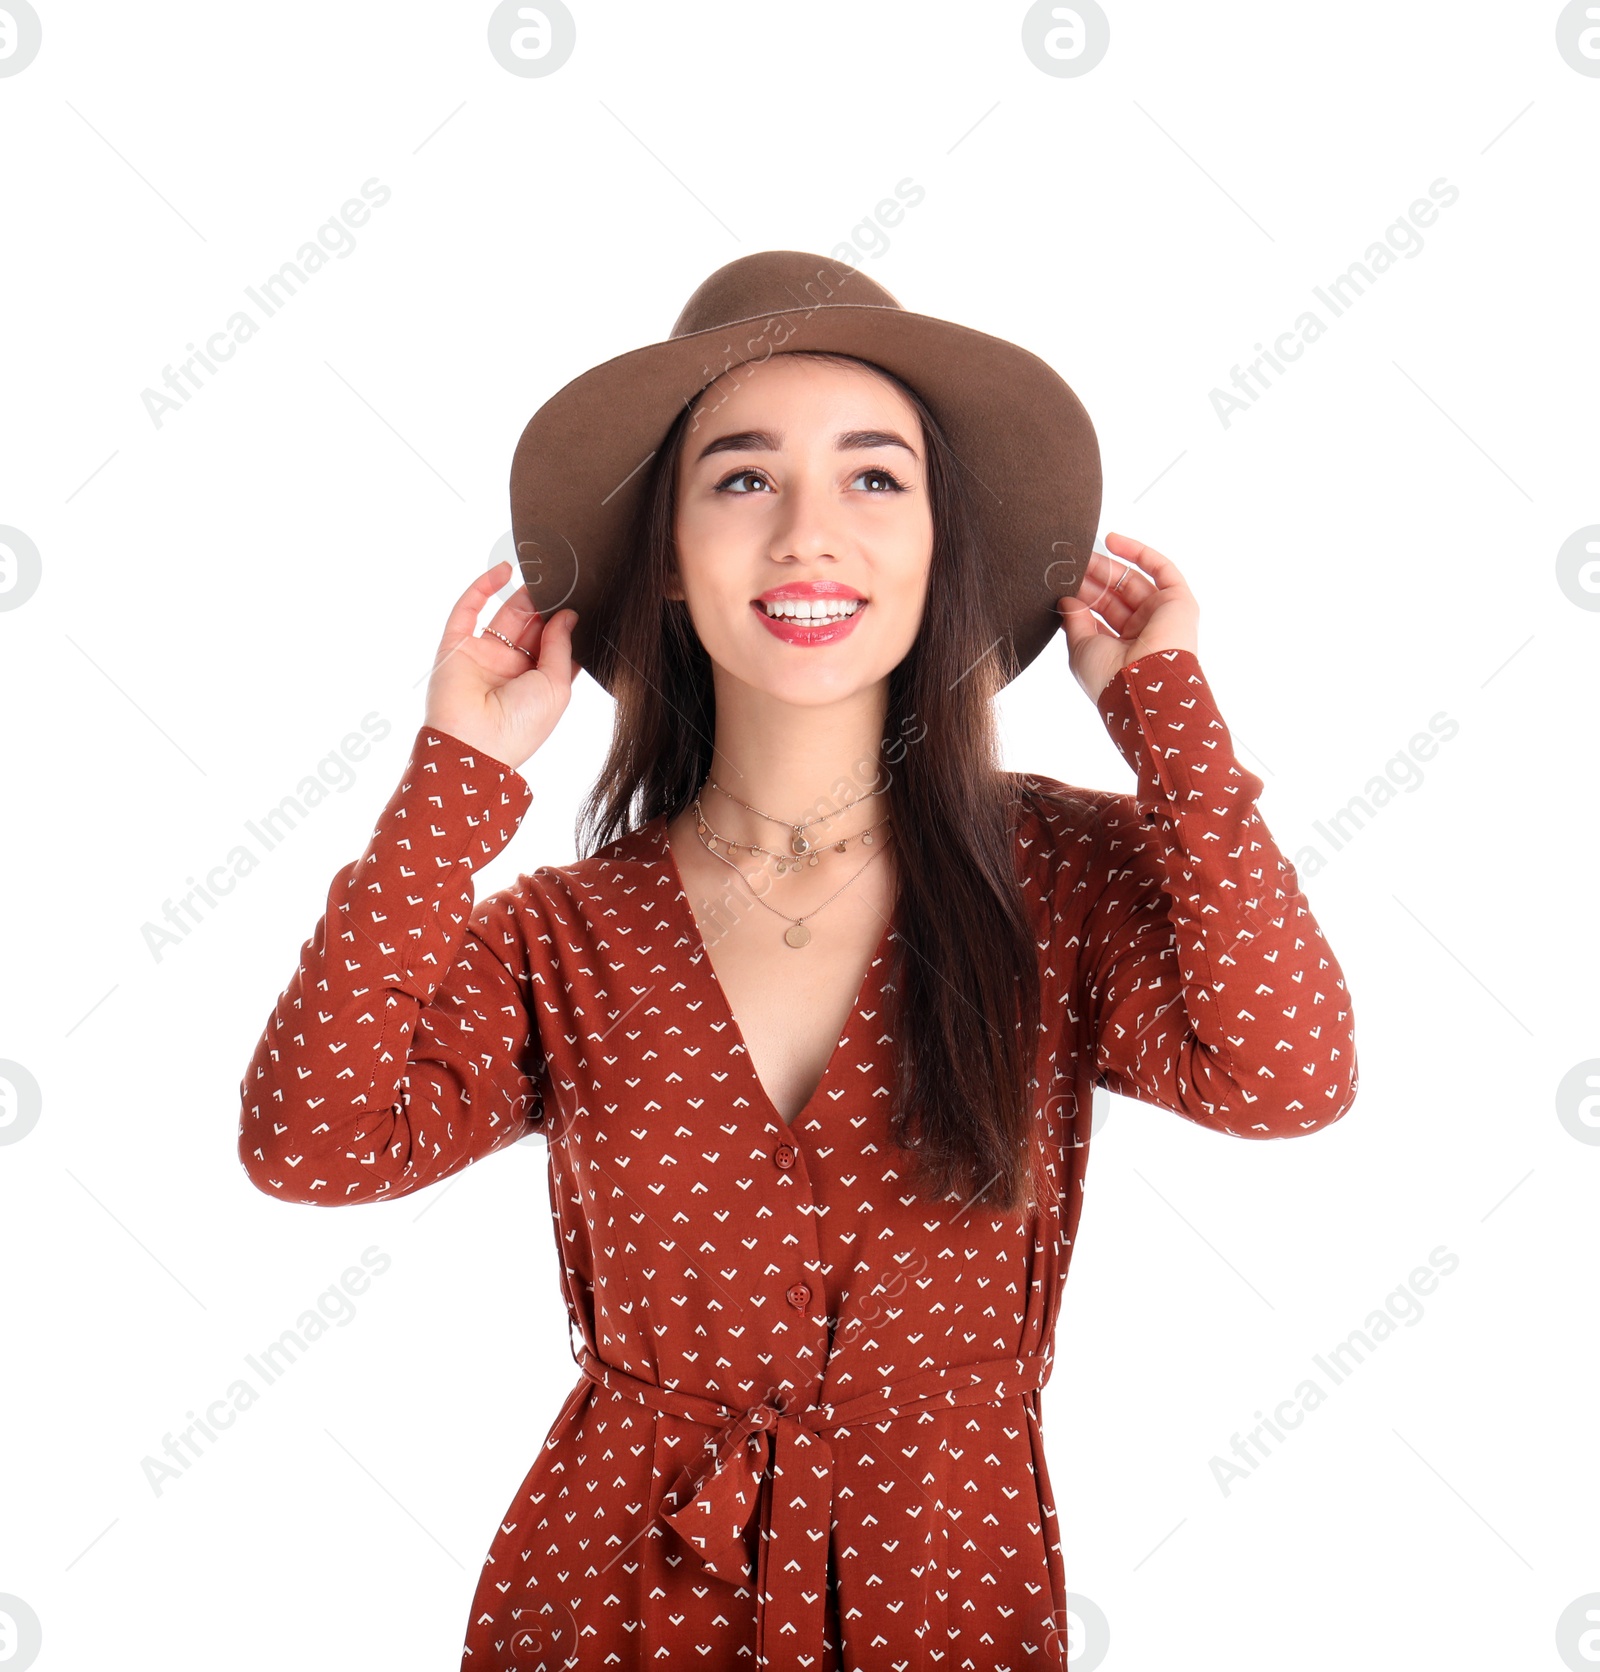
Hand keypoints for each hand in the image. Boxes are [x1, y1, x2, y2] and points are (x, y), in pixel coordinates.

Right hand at [423, 560, 580, 771]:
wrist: (473, 744)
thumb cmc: (521, 726)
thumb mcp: (556, 686)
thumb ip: (561, 647)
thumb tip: (568, 615)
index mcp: (537, 684)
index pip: (555, 646)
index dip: (567, 624)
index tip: (582, 600)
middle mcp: (511, 669)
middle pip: (532, 627)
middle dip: (547, 605)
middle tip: (564, 580)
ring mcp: (483, 657)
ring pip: (505, 616)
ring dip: (522, 595)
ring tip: (542, 573)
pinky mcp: (456, 647)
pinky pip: (468, 610)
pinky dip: (483, 588)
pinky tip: (504, 570)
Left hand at [1056, 532, 1199, 703]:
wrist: (1142, 685)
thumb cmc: (1108, 676)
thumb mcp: (1080, 647)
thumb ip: (1073, 621)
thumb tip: (1065, 600)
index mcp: (1120, 648)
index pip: (1099, 615)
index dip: (1081, 596)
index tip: (1061, 582)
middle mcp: (1143, 632)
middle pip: (1114, 596)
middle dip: (1092, 579)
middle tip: (1070, 563)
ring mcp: (1161, 616)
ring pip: (1133, 581)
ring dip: (1108, 566)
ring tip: (1083, 554)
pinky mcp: (1180, 602)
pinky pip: (1161, 569)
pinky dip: (1138, 552)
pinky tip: (1112, 540)